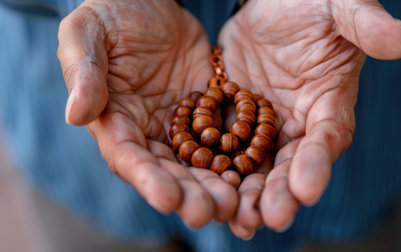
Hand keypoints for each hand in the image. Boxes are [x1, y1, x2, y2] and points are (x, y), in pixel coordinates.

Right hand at [57, 0, 237, 226]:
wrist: (150, 3)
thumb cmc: (112, 15)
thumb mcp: (88, 33)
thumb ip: (82, 71)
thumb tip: (75, 115)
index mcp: (115, 119)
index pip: (128, 156)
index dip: (147, 179)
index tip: (168, 199)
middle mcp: (148, 131)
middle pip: (166, 171)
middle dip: (186, 194)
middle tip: (207, 214)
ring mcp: (180, 125)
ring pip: (197, 164)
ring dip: (214, 187)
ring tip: (234, 205)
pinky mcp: (208, 113)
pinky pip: (223, 140)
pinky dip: (236, 160)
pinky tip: (252, 177)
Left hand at [219, 0, 400, 237]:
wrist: (268, 7)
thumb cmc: (307, 3)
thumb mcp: (336, 6)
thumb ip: (365, 24)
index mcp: (328, 101)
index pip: (327, 136)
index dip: (317, 162)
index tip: (306, 189)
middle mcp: (299, 123)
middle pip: (293, 164)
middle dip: (283, 192)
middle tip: (271, 218)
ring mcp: (267, 126)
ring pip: (260, 167)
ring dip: (251, 195)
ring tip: (241, 221)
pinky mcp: (238, 123)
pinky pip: (228, 153)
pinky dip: (223, 175)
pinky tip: (214, 197)